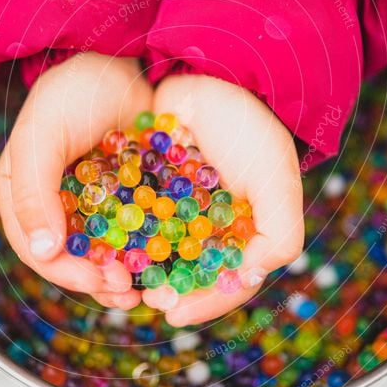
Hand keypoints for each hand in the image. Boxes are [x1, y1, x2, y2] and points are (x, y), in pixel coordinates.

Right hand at [0, 53, 151, 309]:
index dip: (64, 272)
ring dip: (119, 276)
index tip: (95, 280)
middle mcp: (54, 204)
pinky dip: (141, 253)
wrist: (125, 62)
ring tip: (141, 287)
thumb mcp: (44, 135)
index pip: (36, 248)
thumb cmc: (75, 92)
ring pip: (100, 254)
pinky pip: (130, 234)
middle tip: (126, 289)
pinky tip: (157, 265)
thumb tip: (42, 251)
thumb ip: (35, 191)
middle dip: (96, 281)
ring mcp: (91, 202)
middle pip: (69, 260)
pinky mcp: (124, 196)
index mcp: (22, 192)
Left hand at [142, 74, 304, 325]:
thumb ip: (280, 232)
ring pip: (157, 252)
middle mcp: (209, 225)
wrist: (210, 74)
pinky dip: (121, 236)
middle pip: (189, 274)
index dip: (205, 301)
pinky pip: (132, 218)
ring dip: (140, 270)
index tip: (176, 312)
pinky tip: (106, 248)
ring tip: (120, 281)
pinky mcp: (146, 185)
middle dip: (167, 291)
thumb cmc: (250, 127)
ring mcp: (176, 207)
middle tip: (146, 298)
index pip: (229, 280)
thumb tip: (253, 274)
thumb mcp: (277, 179)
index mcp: (243, 230)